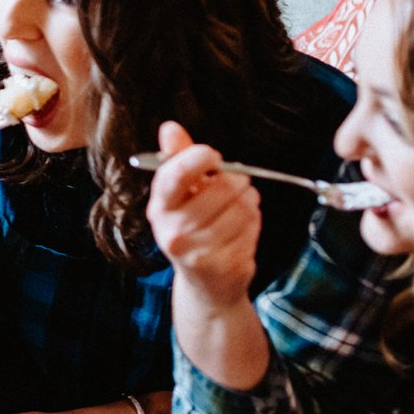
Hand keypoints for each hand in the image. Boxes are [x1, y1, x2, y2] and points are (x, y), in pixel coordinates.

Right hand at [145, 121, 261, 310]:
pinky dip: (254, 223)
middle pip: (221, 188)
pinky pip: (252, 228)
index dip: (200, 157)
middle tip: (236, 185)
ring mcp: (198, 252)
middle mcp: (173, 232)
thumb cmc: (193, 230)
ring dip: (249, 202)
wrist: (205, 286)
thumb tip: (170, 127)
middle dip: (236, 182)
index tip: (213, 157)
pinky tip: (244, 229)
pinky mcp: (224, 265)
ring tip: (241, 208)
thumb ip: (177, 160)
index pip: (176, 174)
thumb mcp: (181, 196)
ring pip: (242, 207)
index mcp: (159, 208)